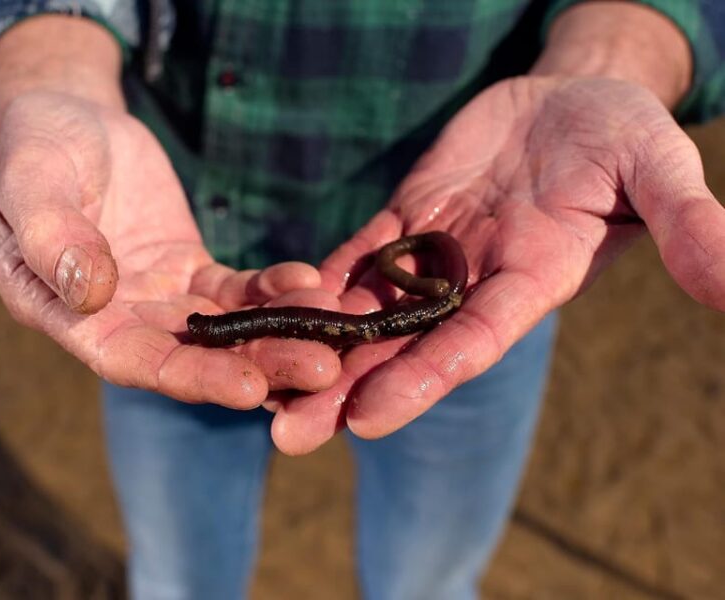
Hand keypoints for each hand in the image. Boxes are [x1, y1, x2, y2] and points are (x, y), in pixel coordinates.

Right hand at [0, 92, 339, 406]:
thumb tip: (89, 292)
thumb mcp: (30, 181)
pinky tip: (312, 283)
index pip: (129, 360)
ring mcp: (158, 298)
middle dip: (257, 364)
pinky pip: (237, 290)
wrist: (71, 120)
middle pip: (190, 356)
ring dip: (279, 332)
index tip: (248, 386)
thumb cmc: (36, 148)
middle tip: (321, 369)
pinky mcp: (190, 271)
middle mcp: (116, 319)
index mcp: (64, 314)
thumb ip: (51, 234)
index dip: (189, 376)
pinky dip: (274, 290)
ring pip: (223, 329)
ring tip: (335, 326)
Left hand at [269, 76, 724, 452]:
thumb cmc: (621, 133)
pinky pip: (354, 257)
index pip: (470, 343)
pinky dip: (313, 283)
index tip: (366, 419)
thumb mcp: (658, 170)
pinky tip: (265, 309)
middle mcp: (473, 283)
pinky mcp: (405, 222)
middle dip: (345, 389)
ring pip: (366, 312)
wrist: (570, 100)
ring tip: (253, 385)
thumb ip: (688, 226)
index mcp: (530, 282)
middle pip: (402, 347)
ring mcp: (433, 255)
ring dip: (313, 347)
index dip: (421, 381)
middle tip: (284, 435)